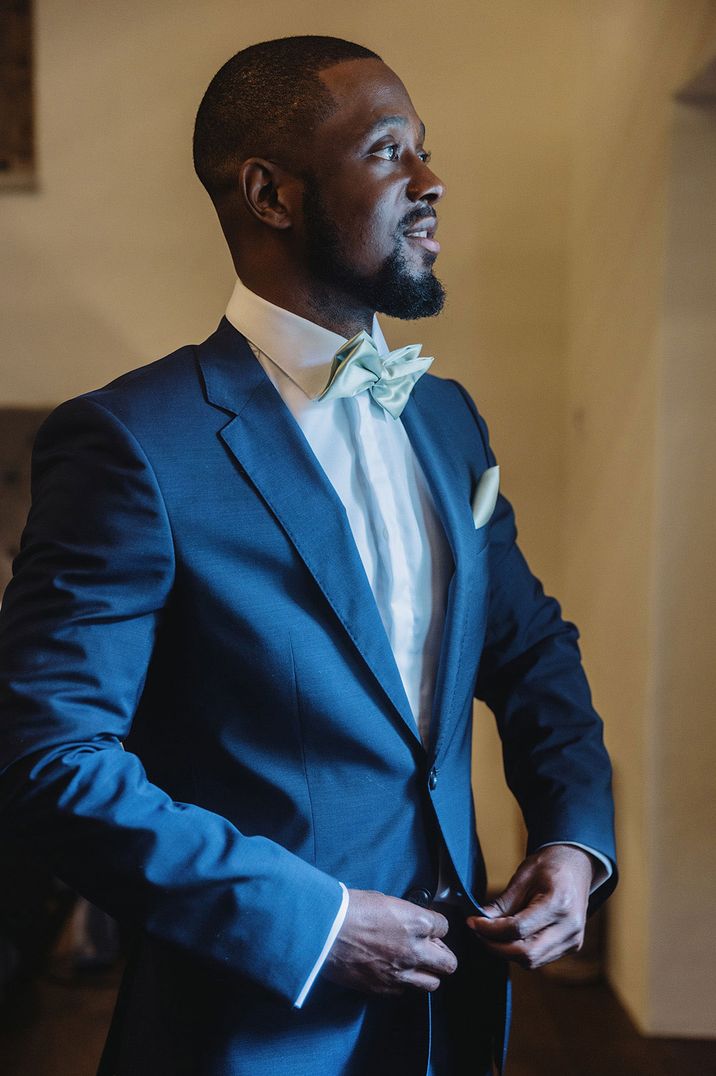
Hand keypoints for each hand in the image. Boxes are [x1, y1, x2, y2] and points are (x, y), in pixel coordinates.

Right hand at [322, 888, 457, 995]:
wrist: (323, 931)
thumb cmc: (349, 909)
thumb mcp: (384, 900)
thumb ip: (405, 914)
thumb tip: (412, 922)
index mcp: (417, 922)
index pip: (444, 927)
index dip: (435, 926)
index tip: (428, 927)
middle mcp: (415, 950)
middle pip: (448, 963)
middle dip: (442, 955)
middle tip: (431, 950)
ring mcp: (401, 972)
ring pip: (432, 983)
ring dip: (426, 973)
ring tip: (413, 964)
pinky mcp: (384, 988)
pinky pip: (404, 991)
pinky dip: (402, 983)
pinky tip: (391, 971)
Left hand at [466, 844, 594, 968]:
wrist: (576, 866)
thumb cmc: (549, 866)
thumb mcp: (523, 876)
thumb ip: (503, 902)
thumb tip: (480, 921)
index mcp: (559, 903)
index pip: (519, 929)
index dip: (491, 930)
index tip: (472, 922)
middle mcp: (570, 927)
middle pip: (526, 953)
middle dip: (496, 947)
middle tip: (477, 932)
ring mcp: (573, 940)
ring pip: (532, 961)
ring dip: (507, 951)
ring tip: (491, 934)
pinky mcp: (571, 946)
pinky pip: (540, 958)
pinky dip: (520, 951)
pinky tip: (510, 937)